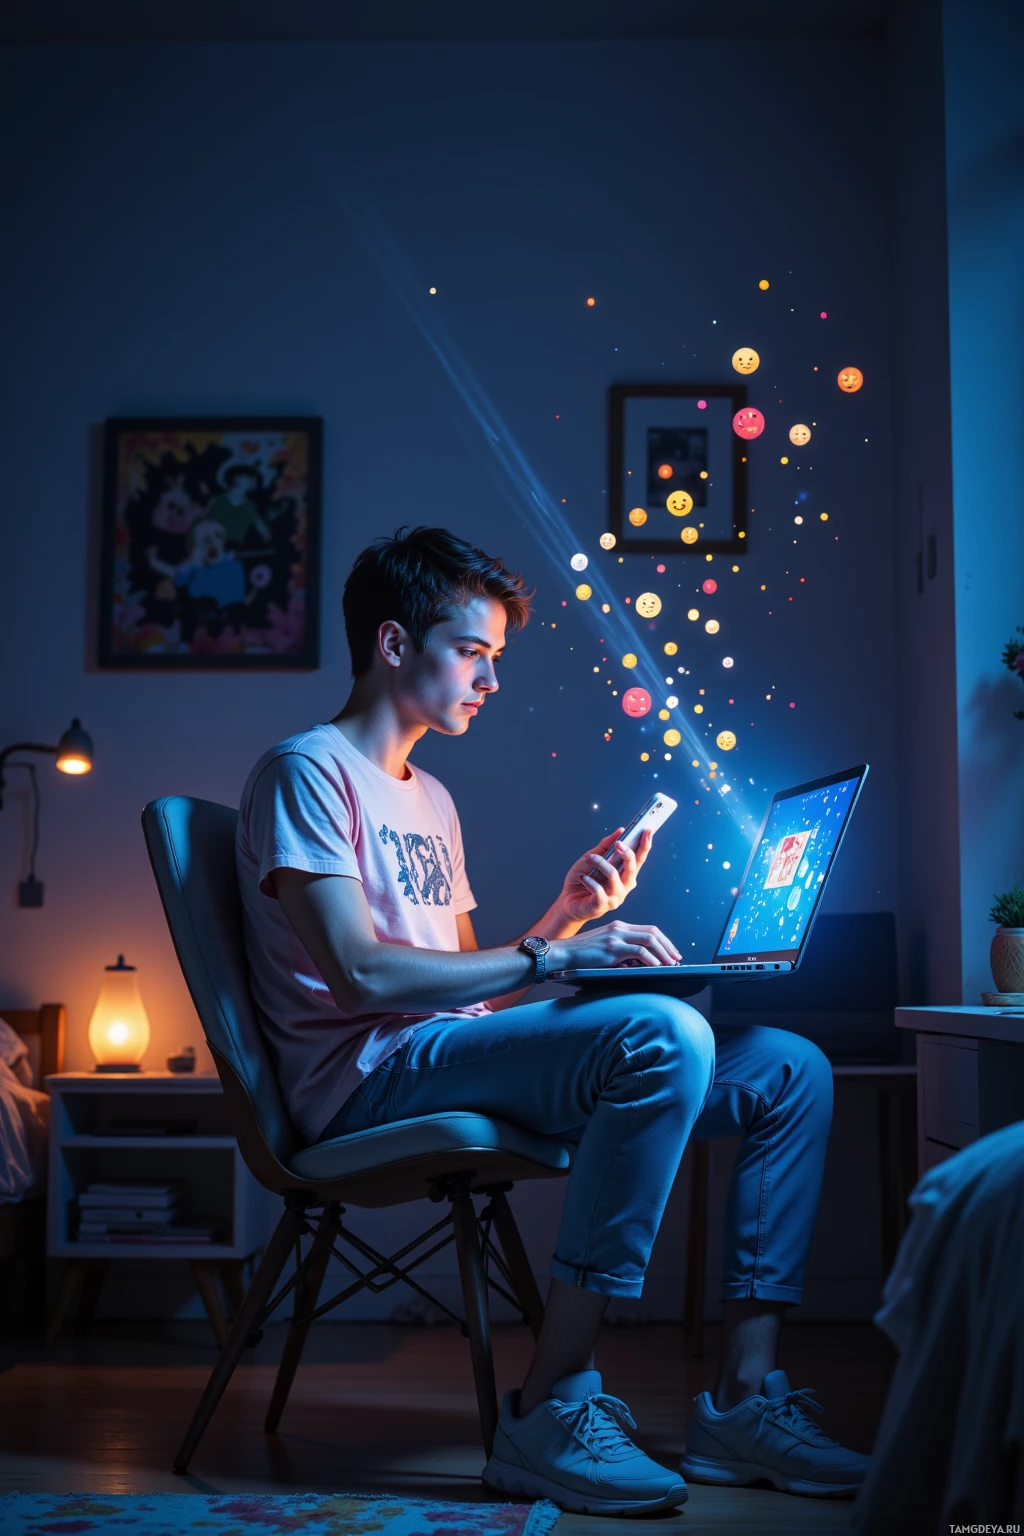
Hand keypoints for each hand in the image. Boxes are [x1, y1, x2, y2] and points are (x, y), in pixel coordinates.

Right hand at [549, 920, 681, 969]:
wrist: (561, 953)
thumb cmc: (581, 955)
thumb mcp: (604, 950)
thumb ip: (621, 953)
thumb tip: (639, 965)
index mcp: (618, 927)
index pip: (648, 930)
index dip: (664, 941)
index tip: (672, 952)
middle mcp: (619, 928)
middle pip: (653, 932)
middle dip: (668, 946)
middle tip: (677, 958)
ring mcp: (615, 937)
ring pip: (649, 940)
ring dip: (664, 953)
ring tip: (671, 964)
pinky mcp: (611, 948)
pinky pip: (639, 952)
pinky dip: (651, 959)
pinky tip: (657, 967)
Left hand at [558, 827, 653, 923]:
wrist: (567, 901)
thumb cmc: (582, 879)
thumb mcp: (592, 857)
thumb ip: (606, 845)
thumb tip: (621, 831)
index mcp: (625, 875)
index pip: (638, 859)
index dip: (645, 845)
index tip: (648, 831)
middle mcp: (624, 887)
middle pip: (631, 868)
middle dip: (627, 854)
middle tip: (619, 844)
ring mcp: (615, 898)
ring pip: (613, 876)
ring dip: (600, 863)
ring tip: (589, 858)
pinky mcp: (602, 906)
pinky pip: (599, 890)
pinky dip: (589, 881)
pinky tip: (583, 877)